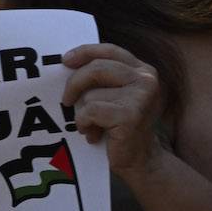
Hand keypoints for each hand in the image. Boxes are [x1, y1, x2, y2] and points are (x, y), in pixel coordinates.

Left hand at [61, 43, 164, 176]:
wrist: (141, 160)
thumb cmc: (121, 126)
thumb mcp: (116, 95)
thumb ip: (102, 77)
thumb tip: (67, 61)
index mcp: (143, 70)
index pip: (109, 50)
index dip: (85, 52)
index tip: (65, 60)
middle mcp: (146, 80)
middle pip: (96, 69)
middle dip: (74, 83)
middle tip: (66, 100)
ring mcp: (141, 97)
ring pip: (91, 94)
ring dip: (83, 112)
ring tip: (91, 125)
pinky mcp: (130, 115)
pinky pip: (90, 111)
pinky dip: (84, 123)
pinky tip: (92, 134)